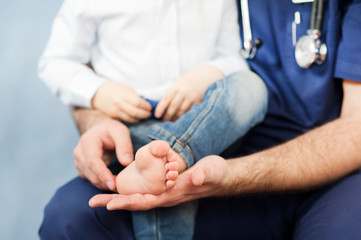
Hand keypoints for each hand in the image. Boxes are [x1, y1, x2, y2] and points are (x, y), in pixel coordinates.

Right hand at [73, 118, 133, 190]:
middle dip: (104, 182)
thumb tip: (126, 162)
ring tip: (117, 187)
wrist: (100, 129)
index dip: (102, 174)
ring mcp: (78, 160)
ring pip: (88, 177)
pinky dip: (99, 182)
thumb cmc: (112, 130)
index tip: (113, 185)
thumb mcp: (121, 132)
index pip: (93, 161)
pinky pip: (89, 178)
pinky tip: (110, 184)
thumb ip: (124, 146)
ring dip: (102, 184)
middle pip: (89, 171)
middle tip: (119, 189)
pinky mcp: (81, 166)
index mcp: (88, 141)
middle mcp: (79, 151)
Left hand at [89, 155, 229, 209]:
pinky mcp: (163, 186)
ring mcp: (163, 192)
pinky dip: (127, 192)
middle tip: (92, 202)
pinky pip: (142, 191)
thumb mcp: (212, 170)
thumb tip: (195, 178)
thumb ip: (204, 174)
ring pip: (137, 197)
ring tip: (98, 198)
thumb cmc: (215, 173)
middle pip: (137, 202)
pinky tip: (117, 189)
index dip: (129, 203)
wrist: (217, 176)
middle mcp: (165, 196)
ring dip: (117, 198)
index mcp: (173, 193)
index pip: (148, 201)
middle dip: (115, 202)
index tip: (111, 204)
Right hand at [92, 82, 151, 122]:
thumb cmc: (113, 88)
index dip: (146, 106)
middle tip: (149, 114)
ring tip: (144, 117)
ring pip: (131, 119)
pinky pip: (125, 120)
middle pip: (136, 112)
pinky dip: (133, 120)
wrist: (96, 93)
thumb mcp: (125, 88)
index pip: (138, 103)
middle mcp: (119, 103)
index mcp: (123, 94)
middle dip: (145, 114)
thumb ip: (135, 96)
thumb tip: (145, 103)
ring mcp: (115, 111)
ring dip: (140, 119)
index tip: (150, 107)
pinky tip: (137, 118)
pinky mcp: (113, 117)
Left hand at [154, 76, 203, 121]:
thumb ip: (174, 92)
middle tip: (164, 121)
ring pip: (182, 111)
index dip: (160, 108)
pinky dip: (184, 116)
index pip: (166, 99)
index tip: (156, 115)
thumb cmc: (191, 79)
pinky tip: (181, 118)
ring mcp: (192, 97)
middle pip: (173, 106)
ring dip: (176, 117)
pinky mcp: (199, 102)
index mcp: (177, 85)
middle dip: (167, 115)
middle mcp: (184, 91)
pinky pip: (190, 111)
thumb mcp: (180, 82)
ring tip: (172, 121)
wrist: (208, 75)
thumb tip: (165, 105)